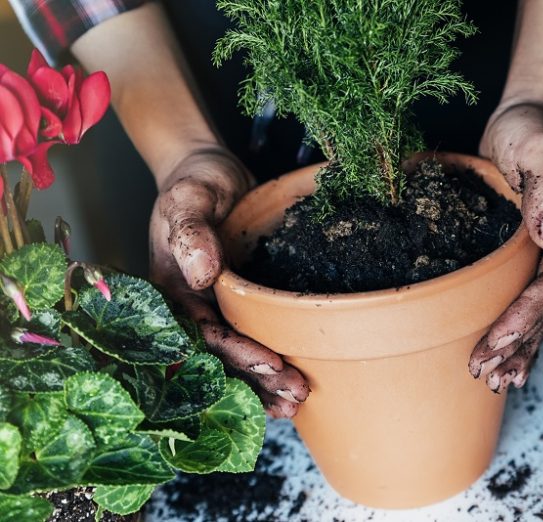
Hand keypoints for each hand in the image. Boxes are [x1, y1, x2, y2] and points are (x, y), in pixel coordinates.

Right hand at [149, 148, 309, 417]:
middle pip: (220, 358)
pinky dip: (269, 365)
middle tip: (294, 397)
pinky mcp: (237, 306)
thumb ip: (191, 231)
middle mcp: (191, 310)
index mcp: (172, 293)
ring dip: (263, 385)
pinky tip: (290, 384)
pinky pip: (251, 339)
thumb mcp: (190, 198)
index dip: (236, 354)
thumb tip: (200, 275)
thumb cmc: (196, 183)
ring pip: (235, 358)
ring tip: (295, 404)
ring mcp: (214, 310)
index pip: (202, 334)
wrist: (210, 173)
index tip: (271, 364)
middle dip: (256, 382)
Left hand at [469, 103, 542, 391]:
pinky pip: (529, 298)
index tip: (498, 341)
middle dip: (518, 343)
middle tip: (486, 373)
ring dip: (520, 347)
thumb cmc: (533, 127)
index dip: (526, 314)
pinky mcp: (534, 253)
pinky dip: (519, 329)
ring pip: (540, 311)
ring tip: (496, 379)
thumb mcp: (538, 147)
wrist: (531, 116)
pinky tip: (506, 354)